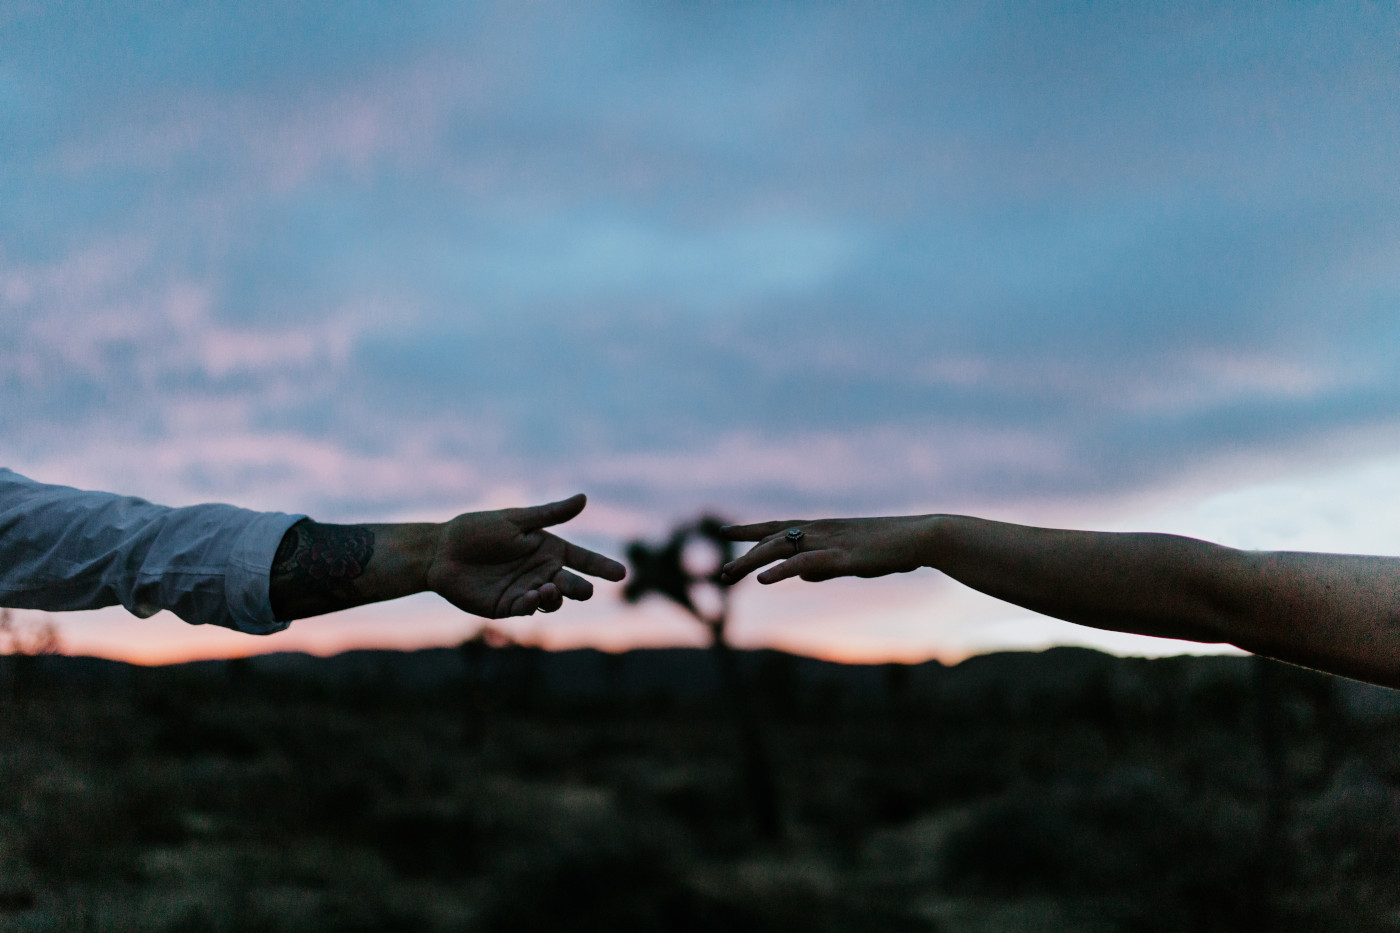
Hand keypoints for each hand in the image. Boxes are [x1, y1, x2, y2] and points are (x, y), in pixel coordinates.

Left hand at [425, 494, 625, 616]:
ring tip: (547, 590)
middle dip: (581, 588)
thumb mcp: (516, 520)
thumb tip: (584, 498)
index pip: (583, 559)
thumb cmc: (477, 530)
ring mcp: (526, 591)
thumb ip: (551, 515)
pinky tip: (529, 596)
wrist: (441, 552)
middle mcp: (541, 571)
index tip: (621, 574)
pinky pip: (529, 610)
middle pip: (572, 584)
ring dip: (556, 598)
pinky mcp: (508, 608)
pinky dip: (533, 605)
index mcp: (548, 548)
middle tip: (583, 589)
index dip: (602, 566)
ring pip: (554, 601)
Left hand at [718, 515, 936, 584]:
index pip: (778, 526)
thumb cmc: (889, 548)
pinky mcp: (841, 557)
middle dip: (746, 556)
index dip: (751, 529)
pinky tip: (764, 580)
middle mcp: (819, 531)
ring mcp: (829, 542)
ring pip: (781, 548)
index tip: (725, 530)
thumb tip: (803, 576)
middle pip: (773, 540)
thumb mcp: (850, 559)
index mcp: (822, 528)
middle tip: (722, 573)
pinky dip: (781, 570)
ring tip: (729, 575)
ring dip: (753, 562)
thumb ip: (824, 566)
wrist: (919, 537)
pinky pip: (804, 563)